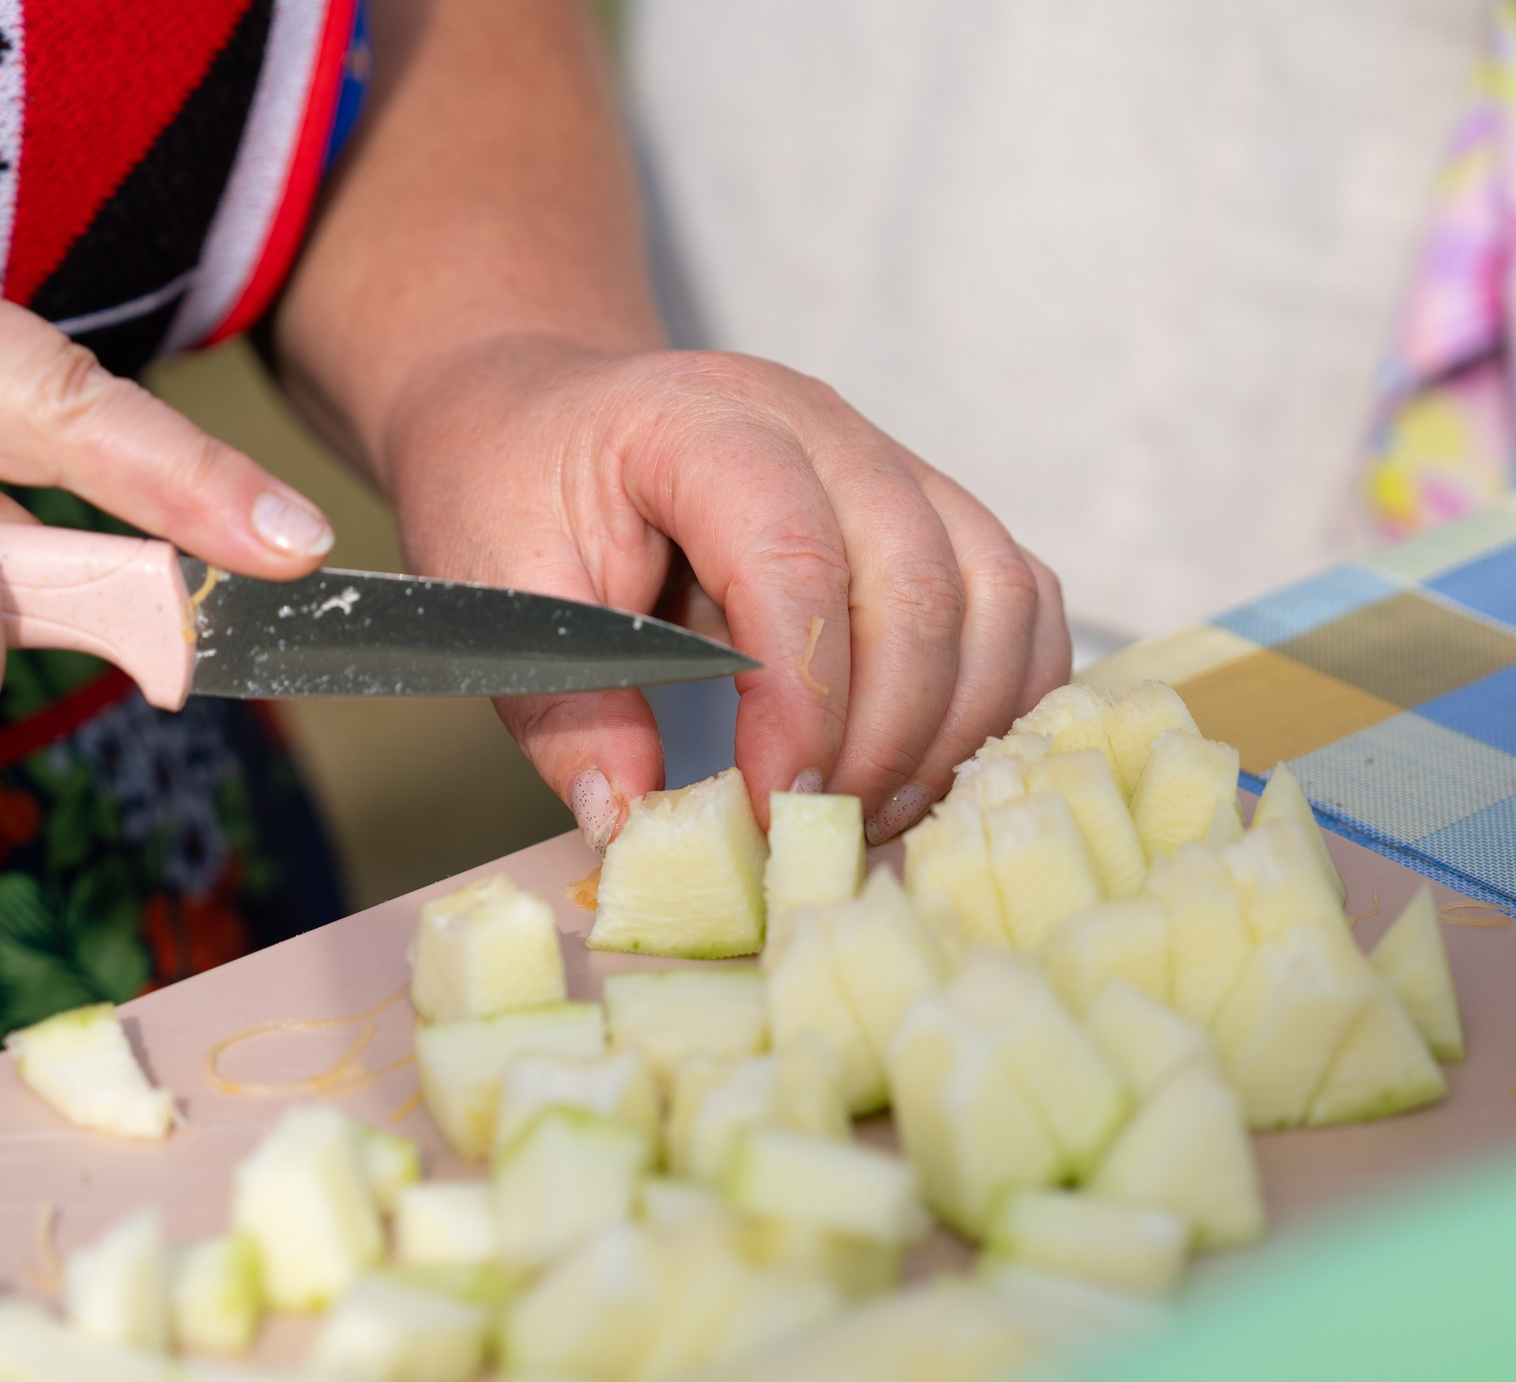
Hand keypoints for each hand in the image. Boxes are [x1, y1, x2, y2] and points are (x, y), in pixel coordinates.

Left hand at [381, 336, 1071, 845]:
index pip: (794, 554)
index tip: (767, 808)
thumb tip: (639, 830)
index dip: (802, 700)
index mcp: (700, 421)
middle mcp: (820, 423)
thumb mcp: (496, 601)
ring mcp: (892, 460)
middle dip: (882, 737)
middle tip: (815, 836)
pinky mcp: (933, 511)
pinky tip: (931, 770)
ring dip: (953, 728)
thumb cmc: (512, 489)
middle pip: (919, 580)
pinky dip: (1001, 698)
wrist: (544, 412)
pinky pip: (1019, 601)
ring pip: (994, 591)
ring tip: (870, 816)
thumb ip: (566, 715)